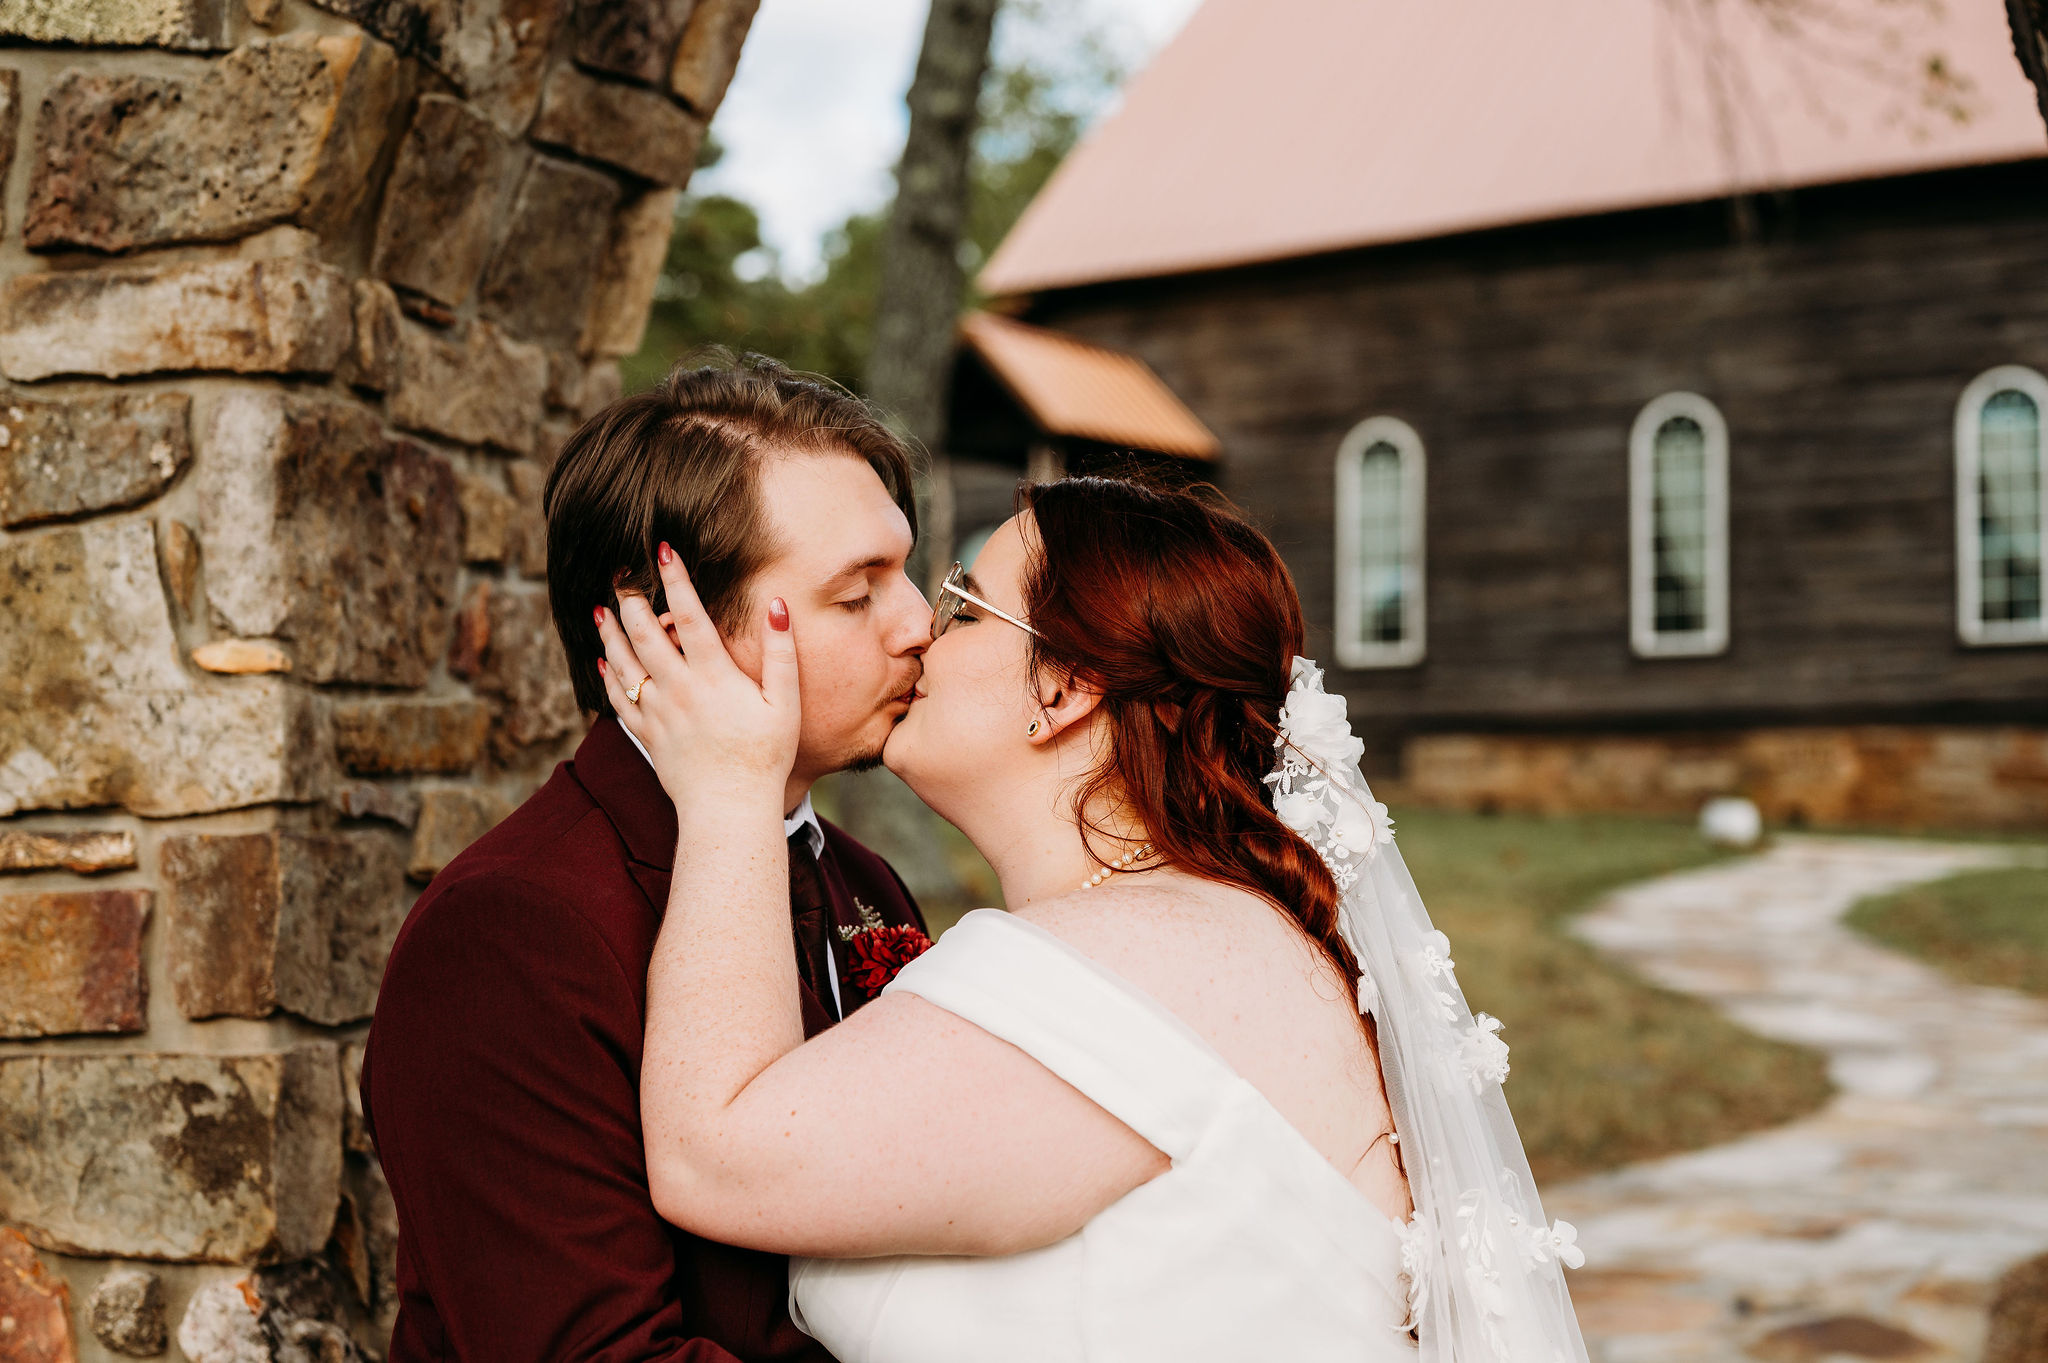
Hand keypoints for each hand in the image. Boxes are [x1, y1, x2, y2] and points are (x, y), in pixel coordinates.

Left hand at [595, 543, 800, 817]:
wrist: (729, 808)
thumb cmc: (766, 755)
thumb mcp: (786, 702)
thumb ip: (782, 651)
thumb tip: (775, 604)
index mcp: (713, 676)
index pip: (689, 615)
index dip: (676, 580)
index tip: (663, 550)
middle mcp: (678, 689)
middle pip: (644, 634)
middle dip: (631, 601)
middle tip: (622, 577)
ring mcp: (658, 713)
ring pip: (624, 664)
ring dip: (611, 634)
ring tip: (602, 610)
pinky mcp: (647, 736)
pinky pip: (618, 701)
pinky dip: (608, 678)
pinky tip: (604, 662)